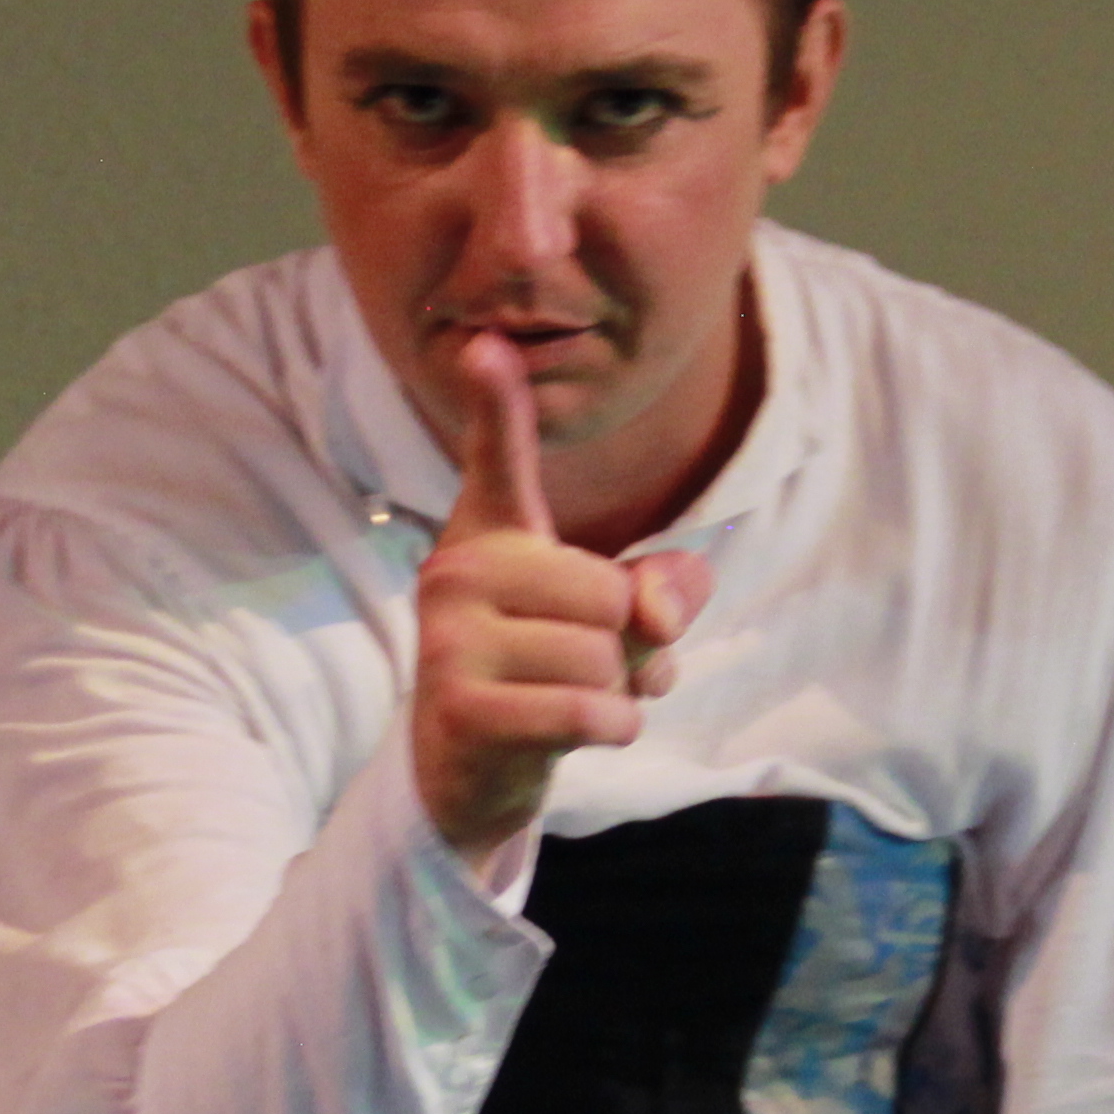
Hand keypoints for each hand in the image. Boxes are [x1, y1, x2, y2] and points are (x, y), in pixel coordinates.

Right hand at [408, 330, 711, 856]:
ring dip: (618, 694)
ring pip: (605, 659)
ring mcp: (449, 637)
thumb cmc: (548, 673)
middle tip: (588, 667)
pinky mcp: (461, 706)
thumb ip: (656, 590)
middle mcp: (457, 571)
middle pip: (611, 595)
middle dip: (629, 647)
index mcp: (492, 533)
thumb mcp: (614, 619)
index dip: (496, 399)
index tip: (482, 342)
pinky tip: (580, 732)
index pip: (499, 456)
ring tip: (574, 700)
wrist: (472, 771)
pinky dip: (612, 728)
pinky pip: (588, 709)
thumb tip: (664, 603)